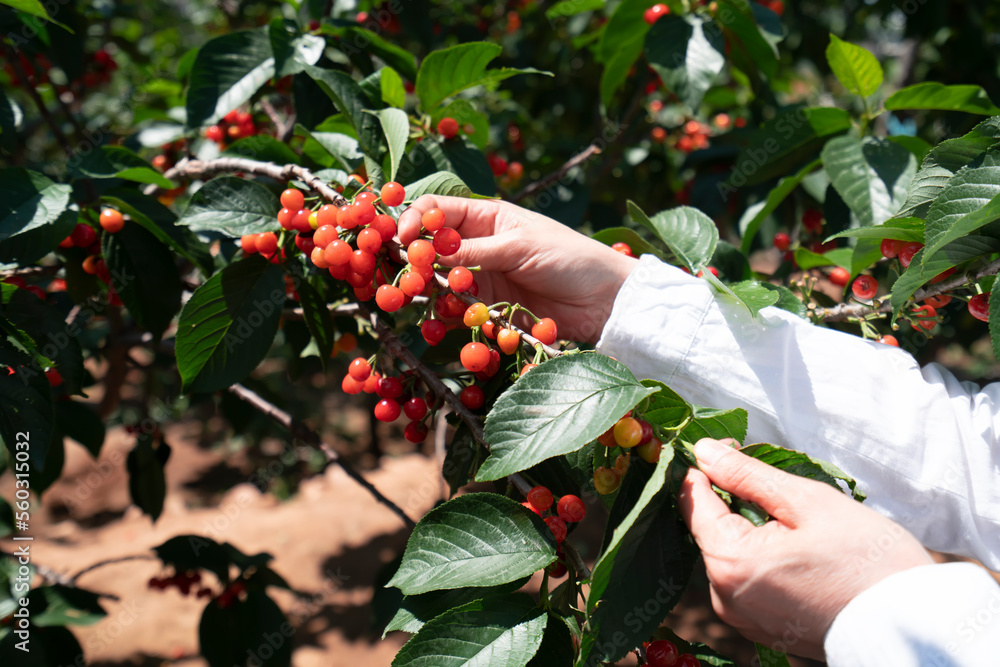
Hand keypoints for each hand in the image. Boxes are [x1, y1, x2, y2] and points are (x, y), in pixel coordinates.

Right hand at [397, 196, 636, 343]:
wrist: (603, 300)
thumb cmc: (570, 258)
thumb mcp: (522, 246)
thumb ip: (476, 250)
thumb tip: (431, 249)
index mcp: (488, 216)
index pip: (438, 210)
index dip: (415, 220)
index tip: (401, 238)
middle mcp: (479, 245)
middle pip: (431, 248)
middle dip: (414, 260)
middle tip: (407, 275)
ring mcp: (482, 278)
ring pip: (440, 283)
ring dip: (430, 292)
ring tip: (427, 299)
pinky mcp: (489, 309)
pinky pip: (459, 312)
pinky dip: (449, 318)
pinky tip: (446, 323)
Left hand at [678, 438, 932, 658]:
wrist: (911, 625)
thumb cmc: (867, 561)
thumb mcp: (806, 501)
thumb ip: (746, 475)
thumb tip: (704, 451)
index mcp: (729, 562)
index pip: (693, 501)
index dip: (708, 466)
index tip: (733, 446)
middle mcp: (724, 595)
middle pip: (708, 529)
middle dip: (731, 498)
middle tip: (773, 480)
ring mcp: (741, 616)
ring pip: (727, 554)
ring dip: (747, 529)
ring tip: (793, 519)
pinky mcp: (760, 627)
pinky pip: (744, 580)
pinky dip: (759, 557)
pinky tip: (796, 550)